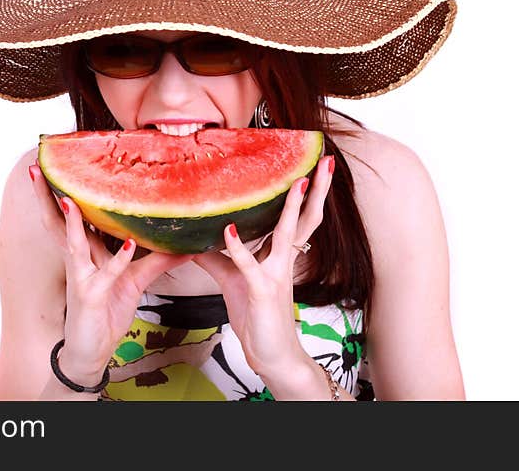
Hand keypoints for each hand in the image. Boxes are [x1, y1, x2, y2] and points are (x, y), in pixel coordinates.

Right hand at [28, 164, 191, 383]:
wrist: (92, 352)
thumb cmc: (106, 313)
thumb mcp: (135, 281)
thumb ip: (158, 260)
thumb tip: (184, 244)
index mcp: (85, 252)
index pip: (73, 215)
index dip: (65, 190)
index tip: (60, 162)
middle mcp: (79, 259)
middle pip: (58, 221)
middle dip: (45, 195)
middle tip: (37, 168)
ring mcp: (82, 277)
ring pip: (73, 243)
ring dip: (71, 221)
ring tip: (69, 197)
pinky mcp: (91, 297)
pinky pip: (106, 275)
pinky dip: (119, 260)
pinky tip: (131, 246)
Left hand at [192, 155, 334, 376]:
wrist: (271, 356)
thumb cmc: (256, 317)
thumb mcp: (233, 279)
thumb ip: (216, 255)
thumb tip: (192, 237)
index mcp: (281, 256)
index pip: (298, 218)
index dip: (306, 193)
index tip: (312, 166)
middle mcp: (284, 261)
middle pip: (306, 219)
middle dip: (317, 190)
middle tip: (326, 161)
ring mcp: (276, 276)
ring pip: (288, 235)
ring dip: (292, 208)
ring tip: (298, 182)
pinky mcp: (261, 292)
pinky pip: (249, 266)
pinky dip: (238, 248)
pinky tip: (229, 230)